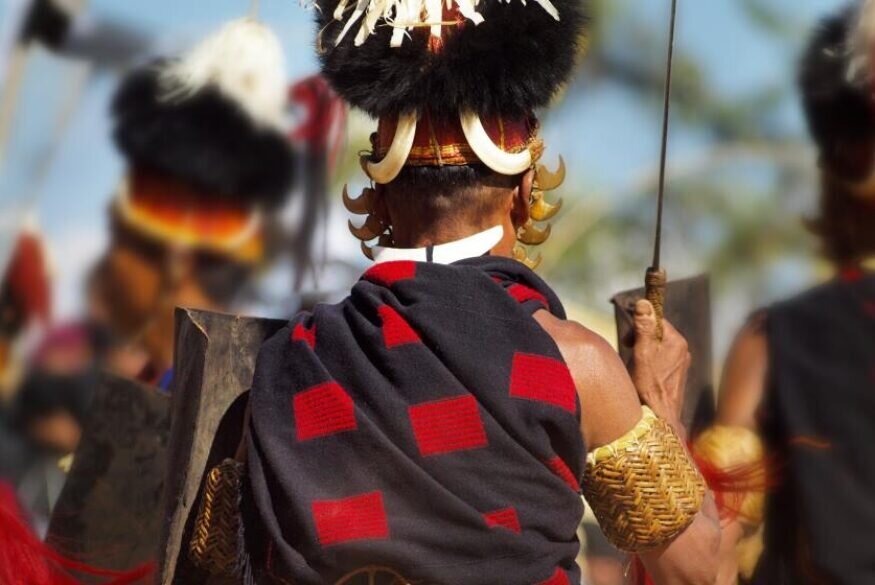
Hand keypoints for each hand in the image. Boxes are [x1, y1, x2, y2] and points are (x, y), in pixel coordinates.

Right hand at [630, 300, 690, 437]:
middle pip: (657, 333)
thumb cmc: (649, 386)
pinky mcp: (677, 376)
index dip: (639, 325)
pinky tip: (642, 376)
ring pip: (658, 348)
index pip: (657, 320)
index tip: (627, 338)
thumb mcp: (641, 352)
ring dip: (643, 352)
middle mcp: (683, 351)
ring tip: (635, 367)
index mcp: (677, 341)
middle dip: (640, 339)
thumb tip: (643, 302)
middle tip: (628, 352)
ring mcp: (681, 364)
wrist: (659, 419)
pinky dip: (649, 363)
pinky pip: (661, 361)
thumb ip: (644, 326)